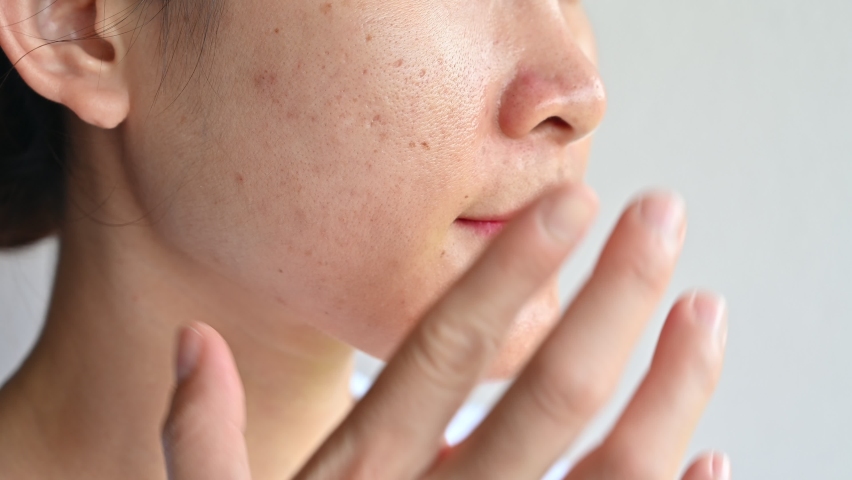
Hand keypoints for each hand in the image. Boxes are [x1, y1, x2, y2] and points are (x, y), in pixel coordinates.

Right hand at [162, 184, 729, 479]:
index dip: (509, 275)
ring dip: (670, 392)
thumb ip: (202, 445)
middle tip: (662, 218)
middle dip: (612, 299)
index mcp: (361, 479)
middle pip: (547, 396)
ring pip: (609, 476)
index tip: (571, 204)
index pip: (446, 353)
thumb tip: (188, 343)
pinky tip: (714, 456)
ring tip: (705, 312)